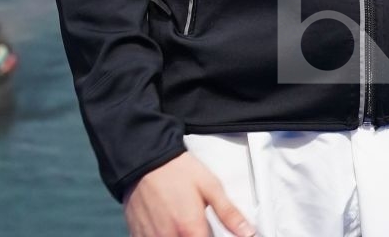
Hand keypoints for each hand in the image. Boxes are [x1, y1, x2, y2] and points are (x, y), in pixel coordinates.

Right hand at [122, 151, 256, 236]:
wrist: (146, 159)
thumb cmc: (179, 170)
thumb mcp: (210, 186)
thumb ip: (229, 213)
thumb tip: (249, 233)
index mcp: (190, 229)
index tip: (210, 230)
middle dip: (197, 235)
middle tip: (198, 224)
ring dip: (180, 235)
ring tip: (182, 221)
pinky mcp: (139, 236)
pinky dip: (164, 234)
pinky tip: (168, 223)